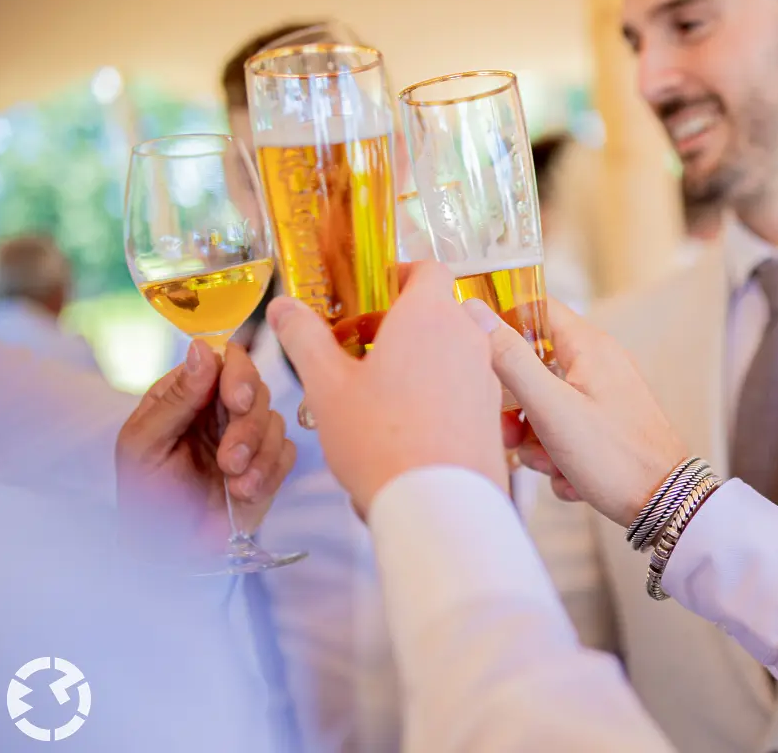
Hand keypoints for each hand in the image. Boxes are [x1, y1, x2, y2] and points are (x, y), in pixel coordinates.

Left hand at [115, 340, 293, 548]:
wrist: (167, 554)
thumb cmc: (145, 498)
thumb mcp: (144, 445)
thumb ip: (175, 399)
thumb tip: (201, 348)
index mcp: (187, 396)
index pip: (224, 361)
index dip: (237, 374)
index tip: (236, 400)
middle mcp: (220, 410)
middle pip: (257, 388)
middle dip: (248, 424)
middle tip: (229, 458)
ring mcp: (247, 437)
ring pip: (274, 421)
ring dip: (256, 453)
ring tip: (232, 481)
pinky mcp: (268, 465)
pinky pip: (286, 453)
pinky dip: (269, 471)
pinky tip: (244, 492)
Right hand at [268, 262, 507, 516]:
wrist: (438, 505)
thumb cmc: (380, 440)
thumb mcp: (326, 386)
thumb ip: (304, 338)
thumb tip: (283, 307)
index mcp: (430, 316)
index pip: (429, 270)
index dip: (401, 276)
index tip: (375, 294)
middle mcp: (468, 338)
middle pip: (439, 313)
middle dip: (404, 324)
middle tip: (364, 349)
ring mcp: (487, 377)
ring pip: (454, 353)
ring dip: (422, 360)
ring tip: (381, 393)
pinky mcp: (494, 414)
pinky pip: (466, 389)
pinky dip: (441, 393)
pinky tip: (409, 426)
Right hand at [469, 297, 688, 527]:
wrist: (668, 504)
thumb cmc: (614, 455)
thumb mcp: (551, 408)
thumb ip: (511, 360)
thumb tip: (474, 313)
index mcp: (588, 347)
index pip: (535, 308)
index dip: (503, 325)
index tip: (480, 356)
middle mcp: (598, 365)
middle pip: (534, 367)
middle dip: (515, 405)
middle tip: (512, 435)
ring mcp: (604, 398)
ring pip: (546, 407)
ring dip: (537, 442)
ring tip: (552, 466)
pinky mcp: (607, 428)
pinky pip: (565, 433)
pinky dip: (561, 458)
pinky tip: (573, 479)